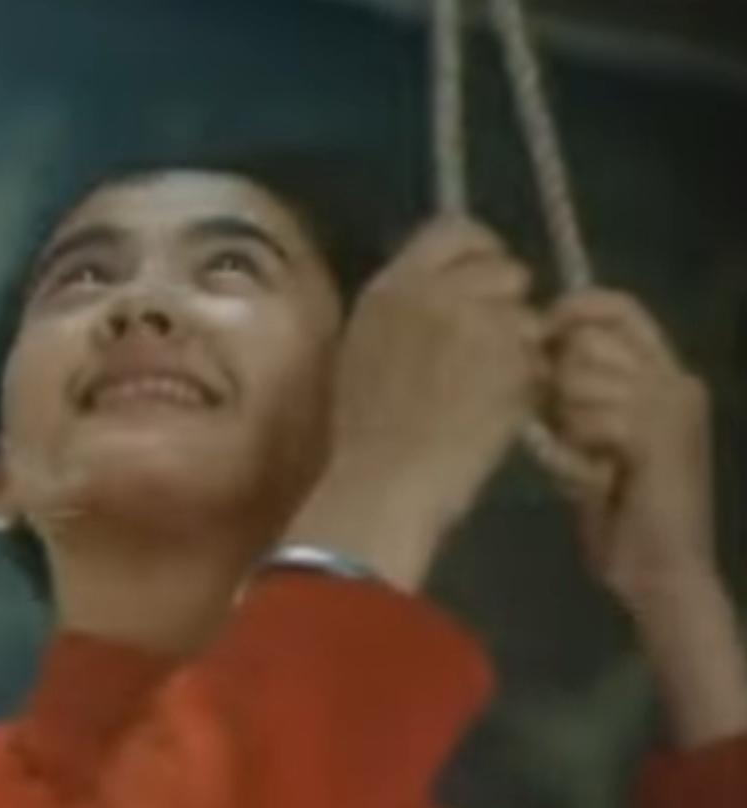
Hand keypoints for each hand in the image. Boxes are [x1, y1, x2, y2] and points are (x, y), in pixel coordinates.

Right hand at [281, 217, 542, 588]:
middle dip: (506, 301)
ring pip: (527, 315)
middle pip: (503, 266)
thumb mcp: (366, 347)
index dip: (479, 251)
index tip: (482, 281)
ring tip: (488, 386)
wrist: (385, 483)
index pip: (454, 229)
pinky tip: (498, 411)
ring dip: (519, 347)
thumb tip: (441, 289)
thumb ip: (404, 309)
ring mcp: (478, 323)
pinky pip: (538, 359)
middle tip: (492, 343)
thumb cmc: (365, 429)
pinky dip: (528, 383)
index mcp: (391, 286)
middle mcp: (435, 291)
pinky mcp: (512, 361)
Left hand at [537, 289, 716, 602]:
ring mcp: (672, 404)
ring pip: (582, 375)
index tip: (539, 335)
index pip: (618, 307)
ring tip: (585, 457)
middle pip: (590, 337)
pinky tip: (594, 476)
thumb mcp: (588, 433)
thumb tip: (530, 350)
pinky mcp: (659, 434)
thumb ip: (572, 390)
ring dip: (566, 421)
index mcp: (664, 372)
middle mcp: (675, 378)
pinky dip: (577, 450)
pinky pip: (590, 416)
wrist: (659, 568)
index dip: (573, 310)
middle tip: (566, 426)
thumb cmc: (618, 506)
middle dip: (559, 379)